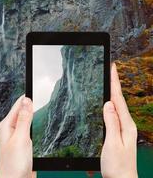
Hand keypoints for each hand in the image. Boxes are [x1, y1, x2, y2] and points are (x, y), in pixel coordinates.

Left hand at [0, 96, 35, 177]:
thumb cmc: (13, 164)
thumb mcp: (21, 138)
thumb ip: (24, 119)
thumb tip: (27, 100)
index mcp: (8, 125)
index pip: (18, 104)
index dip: (28, 95)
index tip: (35, 85)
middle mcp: (12, 129)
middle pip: (24, 111)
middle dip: (32, 103)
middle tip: (42, 93)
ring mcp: (19, 137)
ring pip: (28, 120)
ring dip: (34, 114)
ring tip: (42, 103)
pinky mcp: (25, 144)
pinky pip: (31, 130)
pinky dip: (36, 125)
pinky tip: (41, 123)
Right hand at [101, 63, 137, 177]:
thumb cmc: (117, 165)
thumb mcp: (112, 143)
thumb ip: (111, 122)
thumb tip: (108, 104)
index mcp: (126, 125)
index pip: (118, 99)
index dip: (115, 82)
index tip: (112, 68)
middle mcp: (126, 125)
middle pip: (118, 100)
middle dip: (114, 83)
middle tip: (110, 70)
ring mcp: (123, 129)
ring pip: (116, 106)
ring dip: (112, 92)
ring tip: (108, 82)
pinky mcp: (118, 134)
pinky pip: (114, 115)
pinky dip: (110, 105)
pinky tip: (107, 103)